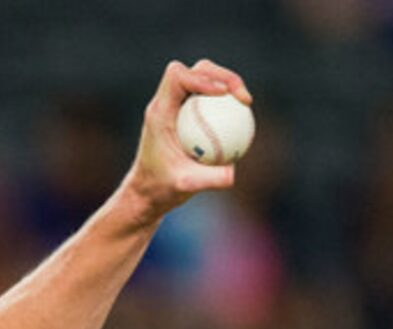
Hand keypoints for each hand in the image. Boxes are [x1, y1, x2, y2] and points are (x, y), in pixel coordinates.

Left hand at [120, 60, 250, 227]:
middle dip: (222, 76)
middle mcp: (166, 103)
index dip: (202, 77)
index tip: (223, 94)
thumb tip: (231, 175)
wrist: (147, 193)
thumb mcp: (184, 186)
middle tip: (242, 97)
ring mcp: (176, 106)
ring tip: (245, 102)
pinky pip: (208, 98)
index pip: (177, 77)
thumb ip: (206, 180)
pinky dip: (225, 101)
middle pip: (196, 70)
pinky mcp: (185, 112)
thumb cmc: (161, 189)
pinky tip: (243, 115)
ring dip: (227, 84)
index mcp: (160, 112)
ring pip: (204, 79)